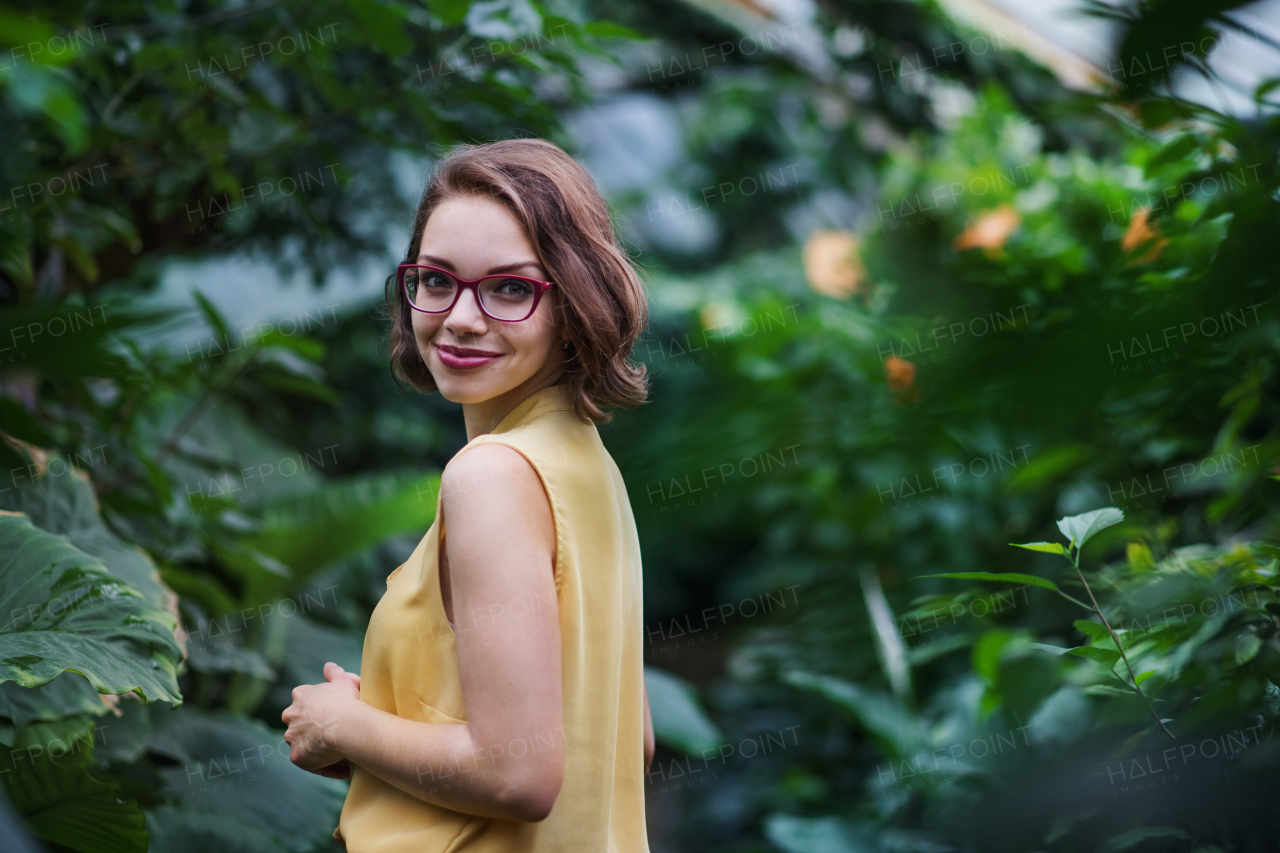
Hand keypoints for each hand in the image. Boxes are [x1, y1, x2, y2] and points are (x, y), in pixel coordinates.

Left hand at [282, 662, 361, 777]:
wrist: (346, 724)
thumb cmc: (347, 700)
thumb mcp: (344, 679)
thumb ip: (334, 672)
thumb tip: (328, 666)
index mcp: (300, 696)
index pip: (305, 703)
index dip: (320, 710)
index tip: (335, 715)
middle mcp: (290, 715)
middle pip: (299, 724)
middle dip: (312, 729)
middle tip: (336, 734)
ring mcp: (292, 737)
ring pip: (304, 744)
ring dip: (318, 748)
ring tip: (342, 753)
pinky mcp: (297, 757)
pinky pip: (314, 765)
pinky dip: (328, 766)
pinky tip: (345, 768)